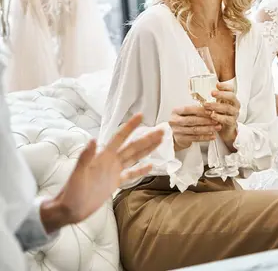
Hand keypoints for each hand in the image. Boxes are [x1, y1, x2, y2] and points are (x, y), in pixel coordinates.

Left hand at [41, 113, 162, 231]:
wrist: (69, 210)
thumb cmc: (72, 191)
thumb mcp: (78, 174)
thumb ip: (85, 158)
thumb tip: (92, 140)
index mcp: (103, 157)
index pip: (119, 138)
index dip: (130, 127)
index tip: (141, 115)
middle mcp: (111, 161)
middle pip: (132, 146)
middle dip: (146, 138)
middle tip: (161, 130)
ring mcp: (113, 171)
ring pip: (134, 157)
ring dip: (146, 149)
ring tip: (159, 141)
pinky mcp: (114, 183)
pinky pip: (130, 174)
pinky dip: (140, 170)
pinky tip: (150, 166)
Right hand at [169, 105, 221, 151]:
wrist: (174, 134)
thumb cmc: (182, 120)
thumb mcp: (184, 113)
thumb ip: (194, 110)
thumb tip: (208, 108)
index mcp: (175, 112)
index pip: (188, 109)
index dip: (200, 110)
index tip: (210, 111)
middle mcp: (175, 121)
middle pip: (192, 120)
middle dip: (206, 120)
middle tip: (216, 120)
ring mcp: (178, 131)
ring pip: (195, 130)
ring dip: (208, 129)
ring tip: (216, 127)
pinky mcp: (182, 139)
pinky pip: (196, 138)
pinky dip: (205, 137)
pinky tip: (212, 135)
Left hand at [204, 82, 239, 142]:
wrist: (225, 130)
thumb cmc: (220, 113)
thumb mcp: (217, 103)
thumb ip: (213, 97)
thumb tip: (200, 87)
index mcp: (231, 98)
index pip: (231, 89)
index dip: (225, 86)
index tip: (217, 84)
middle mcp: (235, 104)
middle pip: (231, 96)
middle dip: (221, 94)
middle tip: (211, 93)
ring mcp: (234, 113)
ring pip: (227, 108)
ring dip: (216, 106)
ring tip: (206, 105)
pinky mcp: (232, 122)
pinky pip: (226, 119)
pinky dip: (219, 117)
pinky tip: (212, 115)